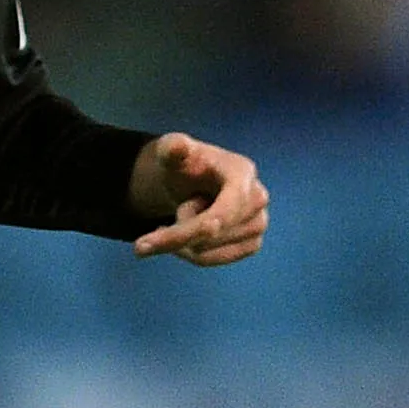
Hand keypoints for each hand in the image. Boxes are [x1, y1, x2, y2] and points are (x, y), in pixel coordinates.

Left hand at [128, 133, 268, 264]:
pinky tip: (185, 234)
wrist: (191, 180)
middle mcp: (258, 199)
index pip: (221, 213)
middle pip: (210, 236)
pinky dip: (190, 253)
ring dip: (181, 241)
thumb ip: (172, 148)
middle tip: (169, 212)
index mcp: (242, 173)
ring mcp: (259, 223)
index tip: (149, 240)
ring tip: (183, 215)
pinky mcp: (252, 243)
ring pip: (206, 252)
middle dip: (176, 231)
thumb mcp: (170, 151)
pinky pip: (214, 260)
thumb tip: (178, 146)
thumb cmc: (182, 164)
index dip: (190, 230)